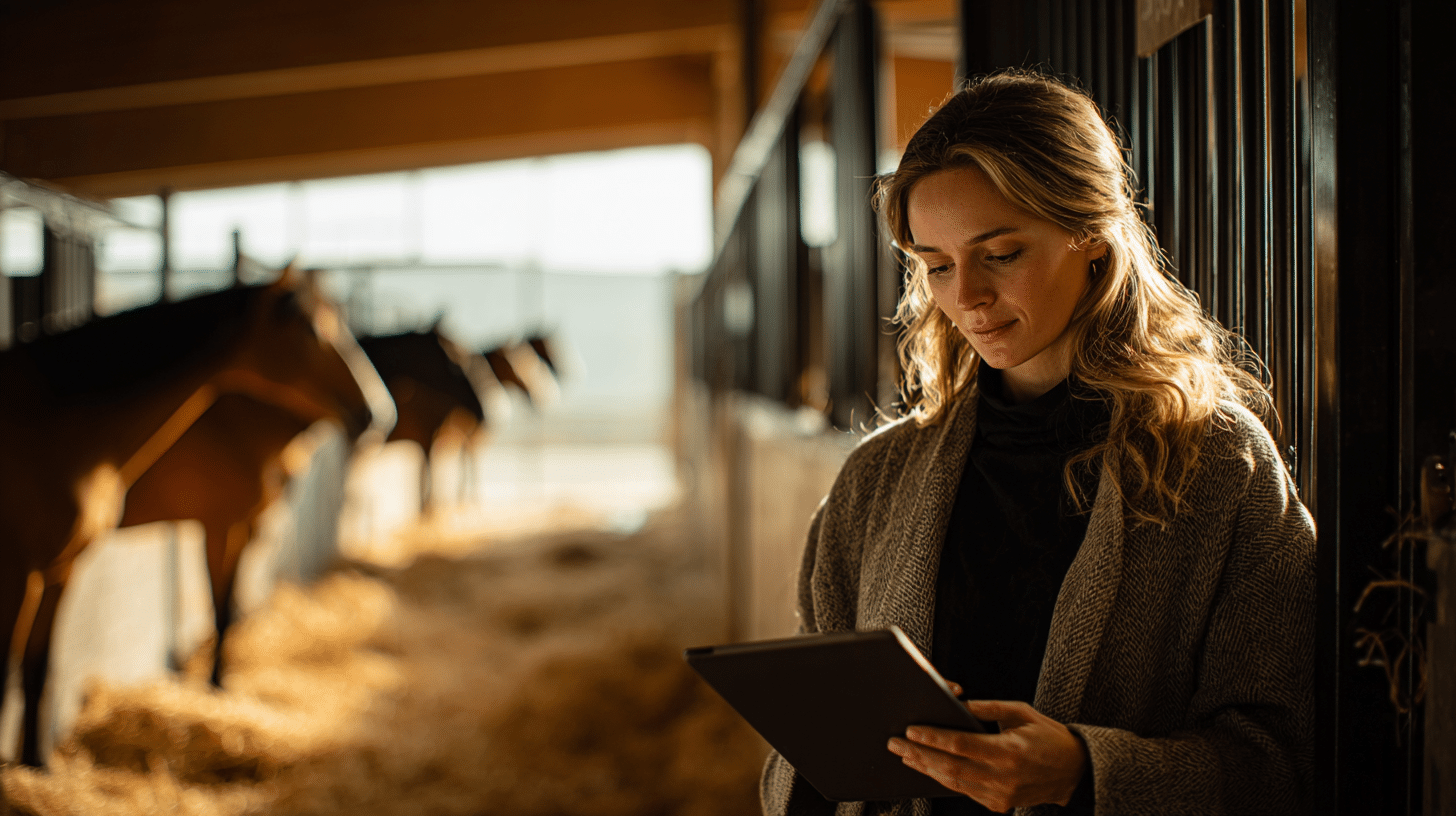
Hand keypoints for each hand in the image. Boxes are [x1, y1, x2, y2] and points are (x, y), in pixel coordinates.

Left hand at [886, 692, 1086, 812]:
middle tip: (895, 744)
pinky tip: (929, 768)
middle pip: (950, 767)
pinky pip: (964, 791)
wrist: (1075, 772)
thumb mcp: (1021, 712)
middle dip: (918, 755)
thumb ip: (987, 708)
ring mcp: (1000, 795)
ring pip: (953, 783)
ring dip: (926, 768)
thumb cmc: (1048, 737)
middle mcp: (1003, 777)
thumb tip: (957, 704)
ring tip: (905, 755)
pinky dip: (943, 779)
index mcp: (1009, 751)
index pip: (961, 745)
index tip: (911, 731)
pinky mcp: (999, 804)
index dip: (933, 738)